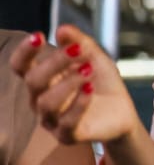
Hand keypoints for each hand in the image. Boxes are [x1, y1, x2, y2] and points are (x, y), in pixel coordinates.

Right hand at [9, 26, 141, 147]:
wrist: (123, 113)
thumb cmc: (102, 84)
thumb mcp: (95, 58)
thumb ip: (80, 43)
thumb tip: (62, 28)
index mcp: (42, 80)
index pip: (20, 66)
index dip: (25, 52)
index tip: (39, 35)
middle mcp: (39, 100)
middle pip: (33, 81)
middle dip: (54, 62)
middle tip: (78, 50)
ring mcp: (51, 120)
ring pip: (46, 103)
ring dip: (67, 83)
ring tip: (88, 70)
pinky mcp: (68, 135)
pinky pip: (66, 122)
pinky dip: (78, 104)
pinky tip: (90, 88)